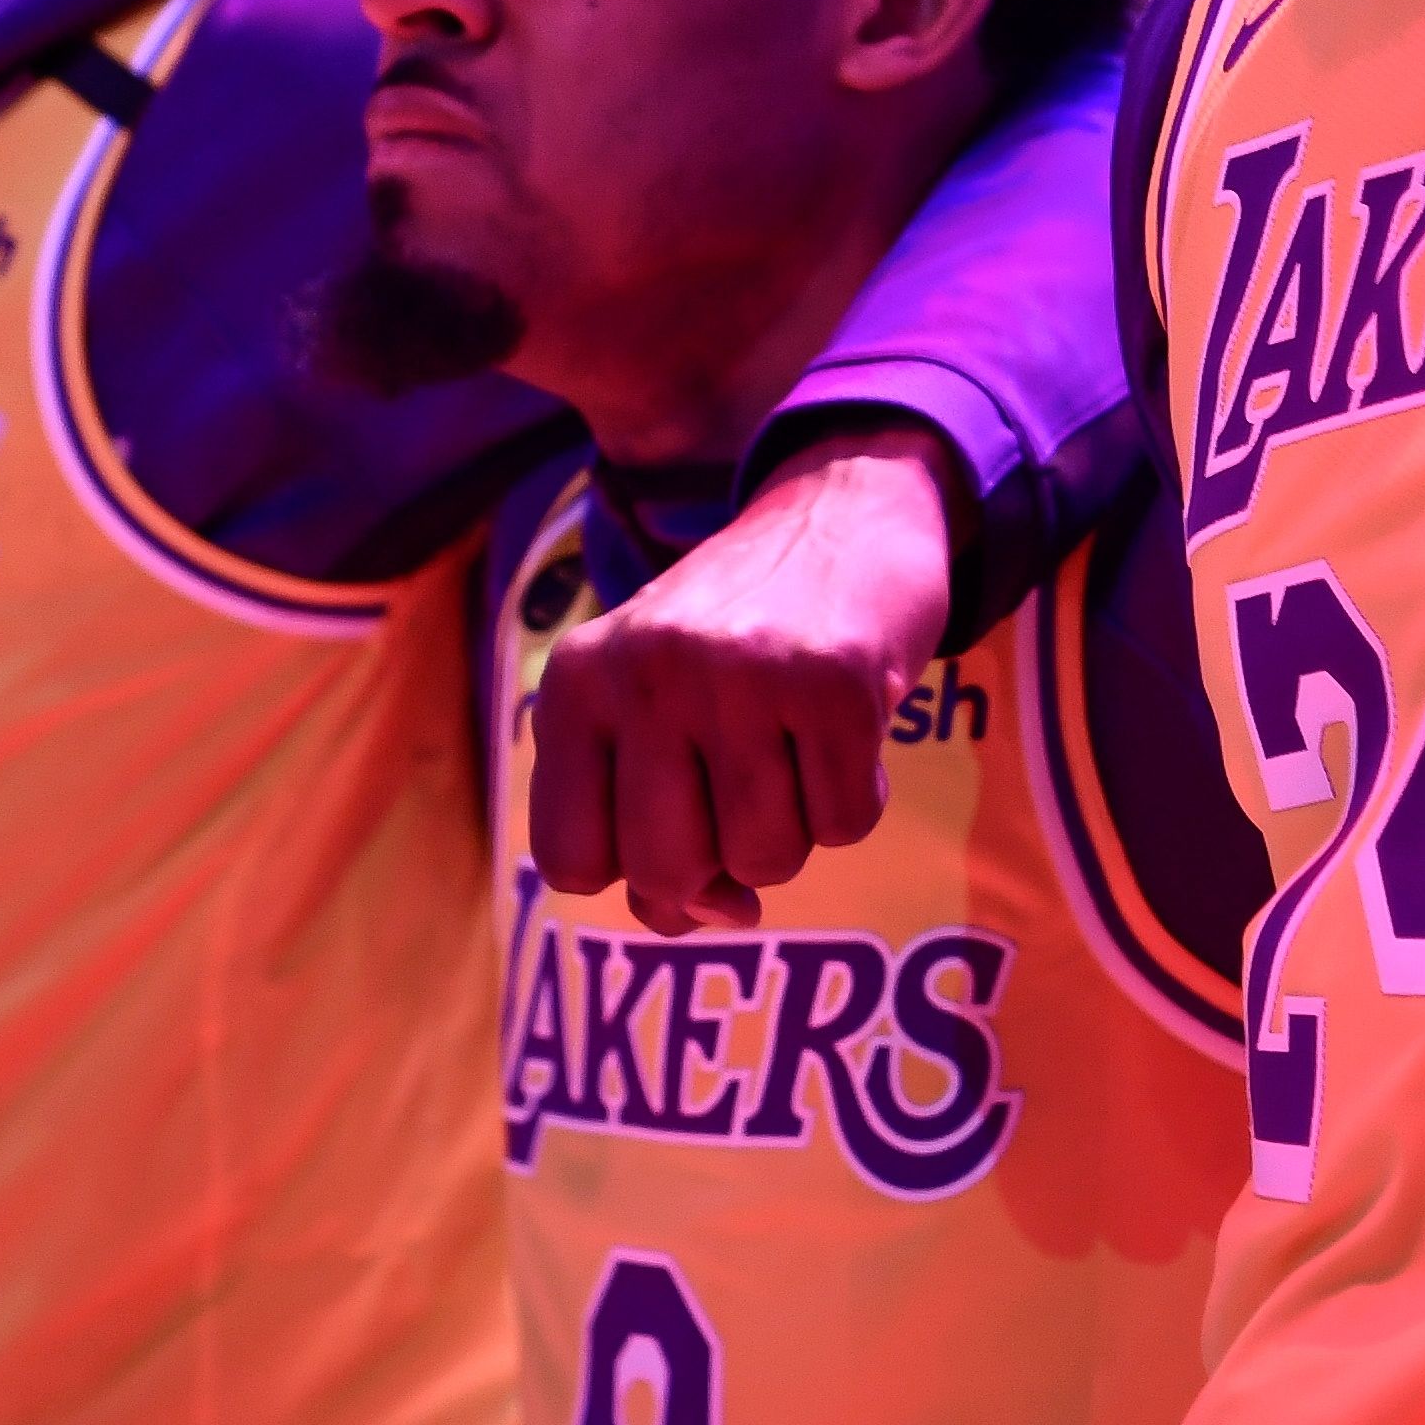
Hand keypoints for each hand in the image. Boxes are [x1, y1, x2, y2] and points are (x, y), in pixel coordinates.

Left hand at [526, 424, 962, 936]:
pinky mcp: (836, 682)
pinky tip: (845, 733)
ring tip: (794, 745)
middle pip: (665, 872)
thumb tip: (715, 914)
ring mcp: (741, 674)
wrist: (842, 511)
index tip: (676, 830)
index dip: (632, 874)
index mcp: (578, 680)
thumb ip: (648, 822)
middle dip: (717, 864)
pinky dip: (856, 799)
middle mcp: (647, 672)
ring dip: (794, 827)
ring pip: (765, 860)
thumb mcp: (654, 707)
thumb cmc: (738, 640)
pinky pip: (845, 826)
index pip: (569, 861)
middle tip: (745, 791)